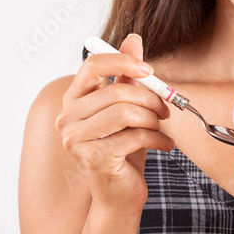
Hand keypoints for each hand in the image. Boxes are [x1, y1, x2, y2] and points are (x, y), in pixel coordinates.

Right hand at [55, 34, 173, 214]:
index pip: (93, 65)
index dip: (124, 62)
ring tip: (162, 127)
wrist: (119, 194)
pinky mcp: (92, 158)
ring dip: (153, 119)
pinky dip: (157, 139)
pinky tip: (165, 144)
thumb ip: (127, 75)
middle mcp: (67, 117)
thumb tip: (134, 39)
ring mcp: (76, 140)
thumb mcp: (127, 107)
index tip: (149, 72)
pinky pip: (133, 137)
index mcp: (74, 99)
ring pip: (125, 113)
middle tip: (167, 108)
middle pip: (116, 92)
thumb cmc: (123, 148)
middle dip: (149, 98)